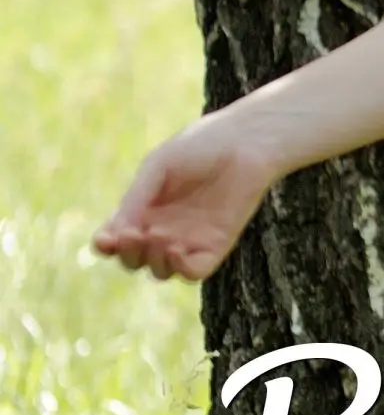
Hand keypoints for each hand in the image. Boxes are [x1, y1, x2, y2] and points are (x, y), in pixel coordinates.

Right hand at [92, 113, 278, 281]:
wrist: (247, 142)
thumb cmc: (201, 147)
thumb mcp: (158, 168)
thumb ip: (135, 200)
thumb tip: (115, 235)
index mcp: (143, 210)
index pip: (114, 240)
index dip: (106, 245)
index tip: (107, 238)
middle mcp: (163, 229)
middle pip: (133, 260)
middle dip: (127, 254)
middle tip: (134, 234)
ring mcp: (189, 240)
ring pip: (160, 271)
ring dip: (152, 260)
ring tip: (159, 235)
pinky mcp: (216, 246)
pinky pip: (193, 272)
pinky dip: (180, 268)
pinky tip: (175, 248)